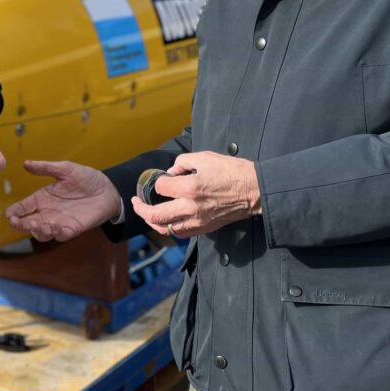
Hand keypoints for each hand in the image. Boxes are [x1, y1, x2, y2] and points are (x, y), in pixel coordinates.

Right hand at [5, 160, 121, 241]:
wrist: (107, 189)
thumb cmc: (86, 178)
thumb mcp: (65, 169)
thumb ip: (45, 167)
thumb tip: (25, 163)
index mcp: (43, 198)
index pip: (24, 207)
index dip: (15, 211)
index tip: (8, 214)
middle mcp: (48, 212)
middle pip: (28, 223)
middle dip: (20, 224)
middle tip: (15, 221)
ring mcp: (60, 222)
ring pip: (42, 233)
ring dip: (36, 230)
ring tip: (34, 224)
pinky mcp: (73, 228)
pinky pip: (61, 235)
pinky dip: (56, 233)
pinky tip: (54, 226)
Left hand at [131, 151, 260, 237]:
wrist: (254, 190)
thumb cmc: (232, 171)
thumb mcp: (205, 157)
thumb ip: (182, 162)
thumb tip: (170, 172)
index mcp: (190, 188)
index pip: (160, 188)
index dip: (158, 181)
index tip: (163, 177)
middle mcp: (191, 207)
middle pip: (155, 215)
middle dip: (140, 208)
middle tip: (135, 202)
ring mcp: (198, 221)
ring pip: (166, 229)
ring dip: (152, 222)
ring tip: (147, 214)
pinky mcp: (205, 228)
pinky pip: (181, 233)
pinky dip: (170, 228)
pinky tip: (167, 221)